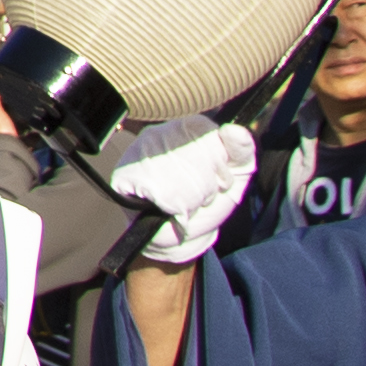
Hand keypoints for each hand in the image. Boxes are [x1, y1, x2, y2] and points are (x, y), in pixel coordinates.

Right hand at [103, 115, 256, 267]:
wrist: (183, 238)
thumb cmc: (208, 203)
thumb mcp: (235, 176)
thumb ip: (241, 150)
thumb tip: (233, 129)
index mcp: (181, 129)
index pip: (201, 127)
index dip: (216, 157)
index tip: (219, 178)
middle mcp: (155, 135)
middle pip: (189, 148)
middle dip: (206, 179)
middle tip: (204, 195)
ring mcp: (136, 154)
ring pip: (174, 167)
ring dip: (191, 193)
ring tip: (189, 203)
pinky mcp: (124, 176)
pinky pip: (157, 186)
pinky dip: (173, 203)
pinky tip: (173, 208)